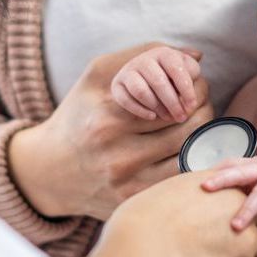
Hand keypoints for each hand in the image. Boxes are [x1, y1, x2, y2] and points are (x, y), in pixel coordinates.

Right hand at [9, 43, 213, 220]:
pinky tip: (193, 146)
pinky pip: (182, 177)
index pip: (171, 95)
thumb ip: (142, 55)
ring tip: (200, 120)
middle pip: (186, 124)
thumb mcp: (97, 76)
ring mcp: (127, 181)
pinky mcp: (135, 201)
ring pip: (190, 152)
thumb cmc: (80, 115)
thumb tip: (196, 56)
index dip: (193, 86)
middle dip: (204, 107)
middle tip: (203, 100)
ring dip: (205, 133)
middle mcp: (115, 152)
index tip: (197, 81)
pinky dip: (196, 159)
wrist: (51, 170)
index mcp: (106, 117)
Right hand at [106, 159, 256, 256]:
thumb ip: (193, 193)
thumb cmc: (145, 222)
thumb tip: (190, 199)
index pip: (248, 198)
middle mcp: (242, 209)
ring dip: (254, 256)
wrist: (143, 250)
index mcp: (225, 186)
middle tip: (226, 247)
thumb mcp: (172, 191)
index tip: (223, 226)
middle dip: (250, 233)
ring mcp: (249, 240)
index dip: (238, 213)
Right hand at [111, 45, 202, 120]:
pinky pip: (126, 100)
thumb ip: (191, 66)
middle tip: (181, 117)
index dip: (186, 89)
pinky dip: (140, 110)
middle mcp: (144, 60)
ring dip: (157, 107)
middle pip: (159, 83)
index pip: (176, 69)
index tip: (192, 106)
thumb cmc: (169, 74)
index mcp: (163, 53)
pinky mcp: (117, 85)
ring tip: (168, 116)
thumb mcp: (183, 68)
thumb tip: (198, 55)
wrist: (142, 77)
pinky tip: (152, 116)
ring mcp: (128, 72)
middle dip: (173, 103)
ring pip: (141, 92)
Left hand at [201, 143, 256, 245]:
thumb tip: (215, 200)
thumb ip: (241, 185)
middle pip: (238, 172)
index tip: (186, 180)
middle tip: (204, 189)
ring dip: (248, 210)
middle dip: (221, 180)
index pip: (226, 166)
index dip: (208, 172)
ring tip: (235, 228)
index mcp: (251, 165)